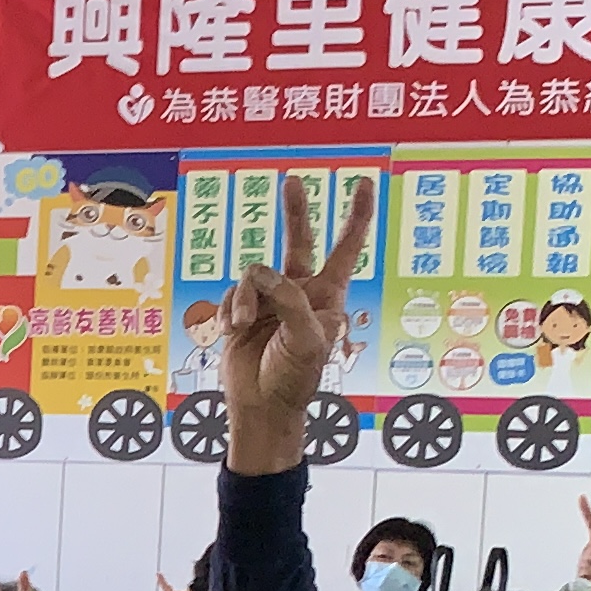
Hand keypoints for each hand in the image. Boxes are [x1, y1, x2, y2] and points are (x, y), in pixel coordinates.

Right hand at [216, 175, 371, 471]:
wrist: (261, 408)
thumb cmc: (294, 380)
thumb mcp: (306, 340)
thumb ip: (290, 300)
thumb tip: (263, 276)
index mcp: (328, 296)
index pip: (347, 248)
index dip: (356, 216)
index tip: (363, 185)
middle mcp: (300, 292)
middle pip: (300, 241)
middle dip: (296, 212)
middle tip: (293, 182)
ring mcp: (270, 300)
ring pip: (254, 274)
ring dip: (244, 299)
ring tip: (241, 326)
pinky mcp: (242, 311)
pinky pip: (231, 294)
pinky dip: (227, 311)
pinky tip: (230, 332)